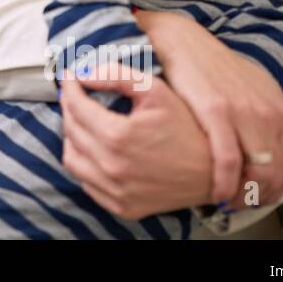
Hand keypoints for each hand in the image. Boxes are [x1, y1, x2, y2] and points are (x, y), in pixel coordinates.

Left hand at [59, 67, 212, 219]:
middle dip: (69, 108)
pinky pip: (86, 183)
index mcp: (117, 136)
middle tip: (75, 96)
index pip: (76, 107)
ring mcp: (115, 191)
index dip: (69, 88)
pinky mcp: (121, 206)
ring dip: (72, 137)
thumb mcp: (156, 91)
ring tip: (82, 122)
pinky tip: (95, 149)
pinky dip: (84, 163)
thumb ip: (116, 76)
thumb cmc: (188, 128)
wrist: (214, 171)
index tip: (69, 79)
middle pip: (71, 131)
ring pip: (72, 160)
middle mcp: (112, 166)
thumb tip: (83, 74)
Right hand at [134, 10, 282, 205]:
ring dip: (245, 195)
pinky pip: (229, 160)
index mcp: (280, 109)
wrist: (184, 42)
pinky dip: (225, 183)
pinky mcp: (216, 113)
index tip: (258, 196)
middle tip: (242, 204)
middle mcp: (268, 113)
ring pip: (259, 171)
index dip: (277, 188)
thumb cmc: (217, 67)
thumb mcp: (259, 87)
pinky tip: (217, 192)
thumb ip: (282, 118)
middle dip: (262, 196)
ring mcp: (244, 113)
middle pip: (278, 173)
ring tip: (229, 201)